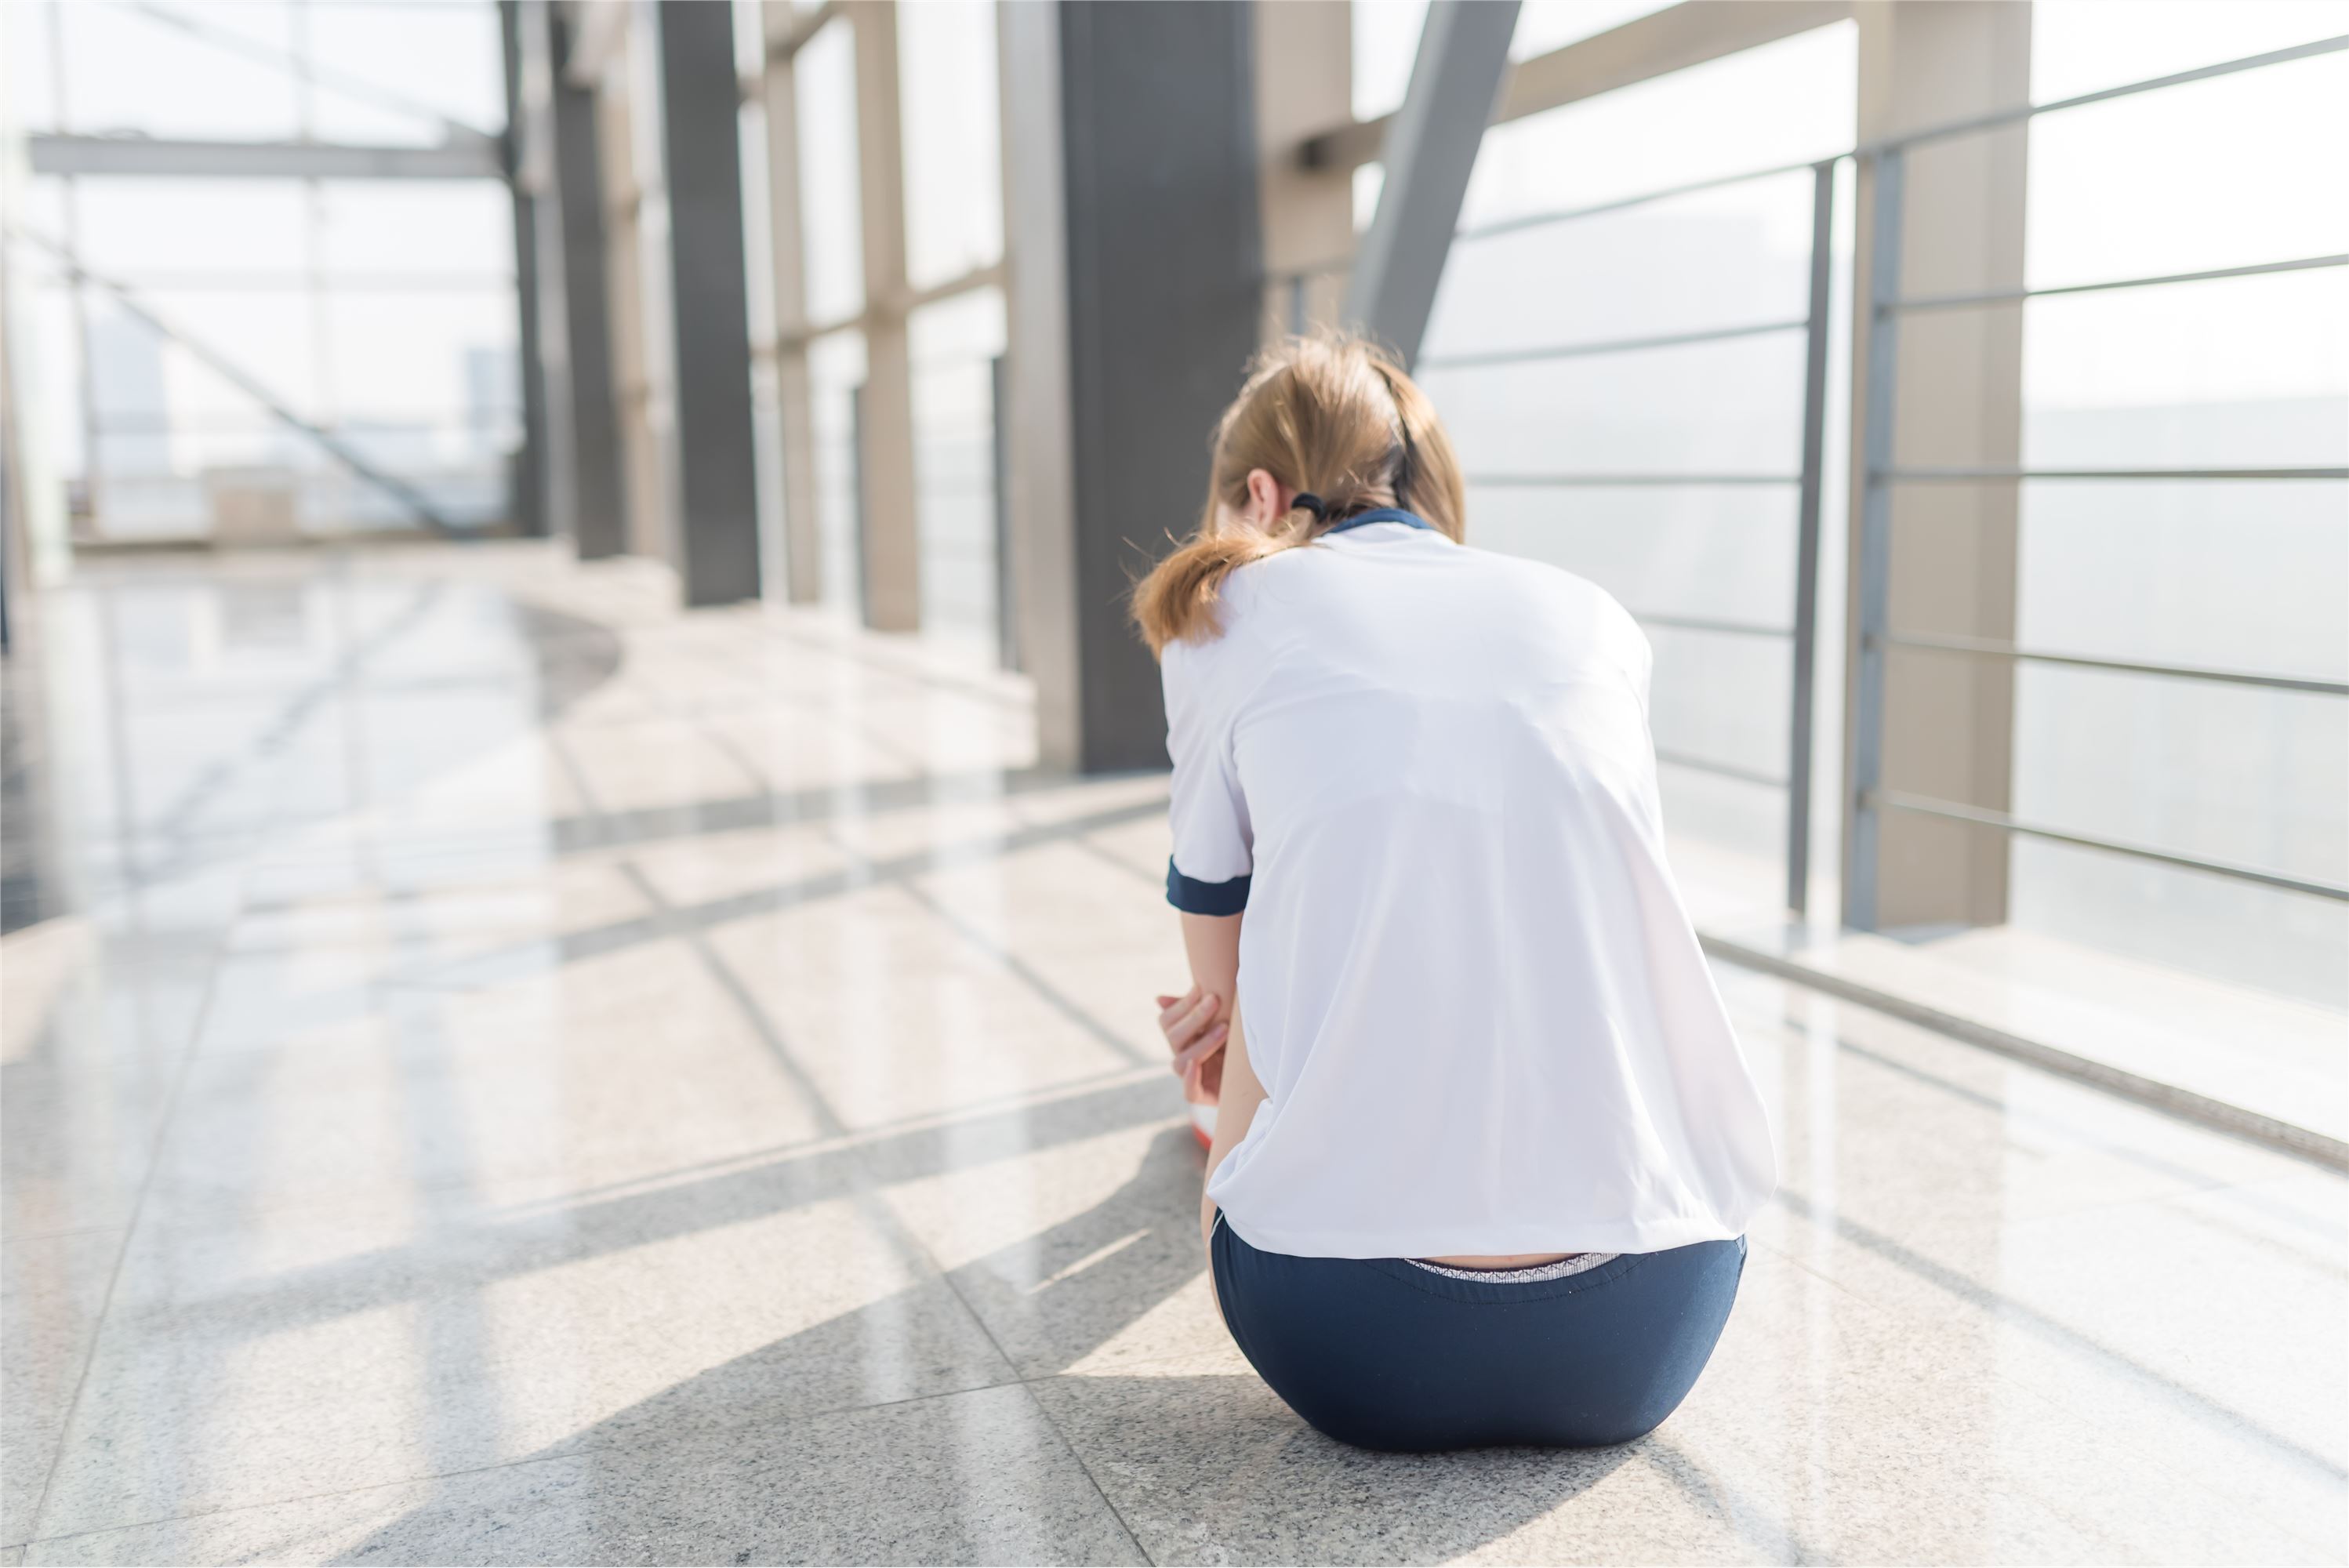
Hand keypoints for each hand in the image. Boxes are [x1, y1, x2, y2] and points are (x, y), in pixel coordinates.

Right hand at [1155, 985, 1227, 1105]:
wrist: (1252, 1077)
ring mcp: (1191, 1077)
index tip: (1200, 988)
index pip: (1167, 1022)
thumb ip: (1193, 1009)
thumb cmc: (1233, 1044)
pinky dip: (1191, 1079)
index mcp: (1183, 1039)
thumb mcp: (1218, 1021)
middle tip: (1215, 1001)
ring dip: (1202, 1043)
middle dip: (1194, 1018)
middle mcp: (1183, 1056)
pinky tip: (1196, 1064)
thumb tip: (1158, 998)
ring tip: (1225, 1028)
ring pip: (1181, 1062)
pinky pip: (1189, 1092)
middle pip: (1173, 1037)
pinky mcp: (1203, 1096)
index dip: (1180, 1005)